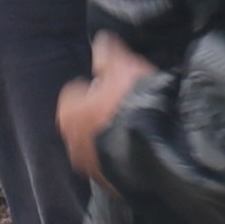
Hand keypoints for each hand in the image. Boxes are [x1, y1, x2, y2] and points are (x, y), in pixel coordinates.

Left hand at [56, 34, 158, 183]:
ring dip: (111, 136)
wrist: (156, 146)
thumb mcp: (124, 67)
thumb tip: (101, 40)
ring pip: (98, 145)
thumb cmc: (133, 102)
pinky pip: (113, 164)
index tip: (113, 86)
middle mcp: (71, 142)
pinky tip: (141, 146)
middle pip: (84, 122)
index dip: (95, 88)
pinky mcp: (110, 183)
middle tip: (125, 105)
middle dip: (99, 114)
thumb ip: (109, 54)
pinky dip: (123, 155)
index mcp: (68, 113)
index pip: (75, 93)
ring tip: (136, 126)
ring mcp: (90, 166)